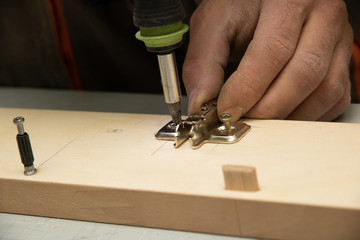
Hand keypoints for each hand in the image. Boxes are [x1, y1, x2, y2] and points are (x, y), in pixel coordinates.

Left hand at [183, 0, 353, 120]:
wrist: (266, 0)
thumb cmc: (242, 6)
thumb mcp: (215, 23)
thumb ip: (204, 62)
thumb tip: (201, 104)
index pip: (273, 51)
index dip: (247, 88)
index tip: (225, 111)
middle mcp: (324, 17)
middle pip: (303, 75)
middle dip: (267, 109)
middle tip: (240, 120)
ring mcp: (339, 42)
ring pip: (324, 91)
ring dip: (287, 117)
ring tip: (257, 120)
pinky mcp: (343, 63)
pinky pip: (334, 100)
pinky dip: (307, 117)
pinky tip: (281, 115)